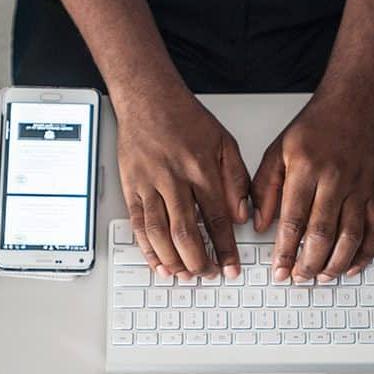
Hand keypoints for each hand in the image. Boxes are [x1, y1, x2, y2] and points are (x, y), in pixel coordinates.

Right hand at [116, 97, 250, 278]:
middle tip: (208, 275)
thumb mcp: (224, 142)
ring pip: (158, 232)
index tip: (232, 267)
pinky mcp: (130, 187)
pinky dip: (147, 248)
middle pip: (185, 231)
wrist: (147, 98)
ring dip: (172, 259)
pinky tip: (158, 262)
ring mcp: (149, 184)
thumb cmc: (186, 119)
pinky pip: (137, 224)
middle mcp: (174, 178)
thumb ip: (236, 180)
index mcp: (201, 169)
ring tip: (185, 274)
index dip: (225, 248)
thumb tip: (242, 215)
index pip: (216, 218)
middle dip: (198, 261)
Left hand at [252, 101, 373, 281]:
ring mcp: (359, 187)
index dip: (286, 251)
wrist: (352, 107)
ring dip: (336, 263)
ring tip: (321, 277)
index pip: (293, 220)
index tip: (279, 271)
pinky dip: (366, 252)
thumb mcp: (278, 151)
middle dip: (309, 263)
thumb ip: (264, 188)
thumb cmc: (314, 129)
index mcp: (306, 169)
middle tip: (299, 279)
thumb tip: (260, 224)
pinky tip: (353, 265)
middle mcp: (335, 180)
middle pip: (322, 233)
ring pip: (350, 236)